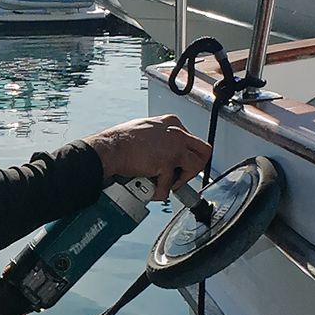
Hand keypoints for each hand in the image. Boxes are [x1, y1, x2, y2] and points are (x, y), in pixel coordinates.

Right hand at [85, 114, 209, 198]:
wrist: (110, 148)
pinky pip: (172, 184)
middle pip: (204, 151)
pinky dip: (161, 191)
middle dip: (195, 166)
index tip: (180, 165)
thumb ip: (160, 136)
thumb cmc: (121, 140)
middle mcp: (177, 132)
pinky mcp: (168, 162)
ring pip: (197, 166)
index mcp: (172, 122)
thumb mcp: (147, 129)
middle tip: (182, 175)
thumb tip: (164, 149)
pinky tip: (153, 190)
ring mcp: (174, 146)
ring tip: (169, 183)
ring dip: (184, 179)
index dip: (186, 156)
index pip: (192, 140)